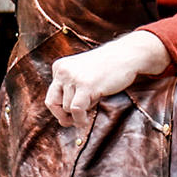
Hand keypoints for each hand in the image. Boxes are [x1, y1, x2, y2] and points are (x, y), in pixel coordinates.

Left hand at [45, 30, 168, 127]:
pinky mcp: (86, 86)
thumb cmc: (107, 69)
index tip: (71, 114)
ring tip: (92, 103)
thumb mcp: (83, 78)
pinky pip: (76, 110)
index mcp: (59, 67)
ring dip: (78, 114)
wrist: (126, 55)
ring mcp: (73, 78)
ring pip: (66, 108)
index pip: (51, 95)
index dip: (60, 109)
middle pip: (52, 103)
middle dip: (63, 115)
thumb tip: (62, 121)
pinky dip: (79, 119)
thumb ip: (71, 94)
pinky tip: (85, 120)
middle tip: (74, 121)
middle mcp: (63, 71)